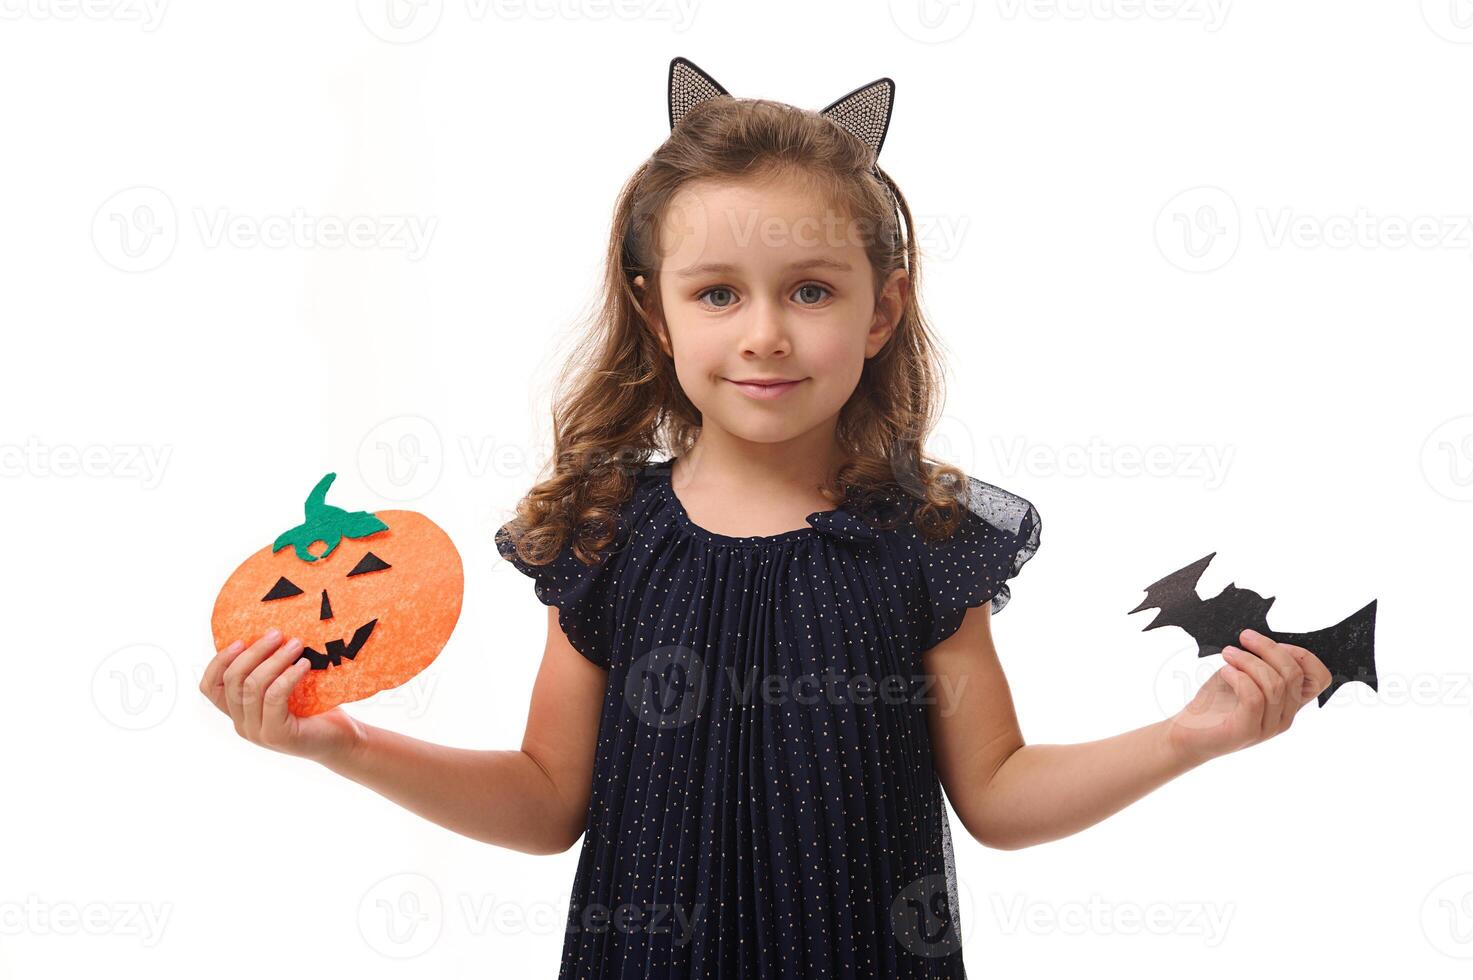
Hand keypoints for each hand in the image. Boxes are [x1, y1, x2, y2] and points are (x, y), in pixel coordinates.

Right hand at [200, 629, 362, 764]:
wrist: (341, 740)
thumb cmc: (316, 709)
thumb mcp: (287, 688)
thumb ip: (270, 672)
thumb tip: (268, 633)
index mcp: (239, 712)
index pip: (210, 687)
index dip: (219, 661)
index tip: (240, 641)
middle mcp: (242, 725)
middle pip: (233, 680)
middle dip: (254, 652)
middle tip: (277, 634)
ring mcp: (257, 732)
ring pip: (253, 686)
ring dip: (275, 659)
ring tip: (297, 644)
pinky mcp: (276, 735)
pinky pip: (274, 696)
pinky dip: (288, 676)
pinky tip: (304, 664)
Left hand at [1165, 628, 1332, 766]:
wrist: (1186, 733)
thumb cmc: (1215, 702)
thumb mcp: (1243, 674)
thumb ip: (1263, 662)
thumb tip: (1275, 642)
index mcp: (1289, 702)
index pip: (1320, 677)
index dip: (1301, 654)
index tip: (1270, 644)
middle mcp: (1285, 717)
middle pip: (1294, 673)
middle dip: (1268, 648)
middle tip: (1243, 638)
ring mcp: (1269, 727)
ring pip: (1274, 683)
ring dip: (1248, 660)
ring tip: (1228, 654)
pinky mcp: (1248, 731)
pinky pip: (1254, 697)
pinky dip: (1239, 677)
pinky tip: (1225, 671)